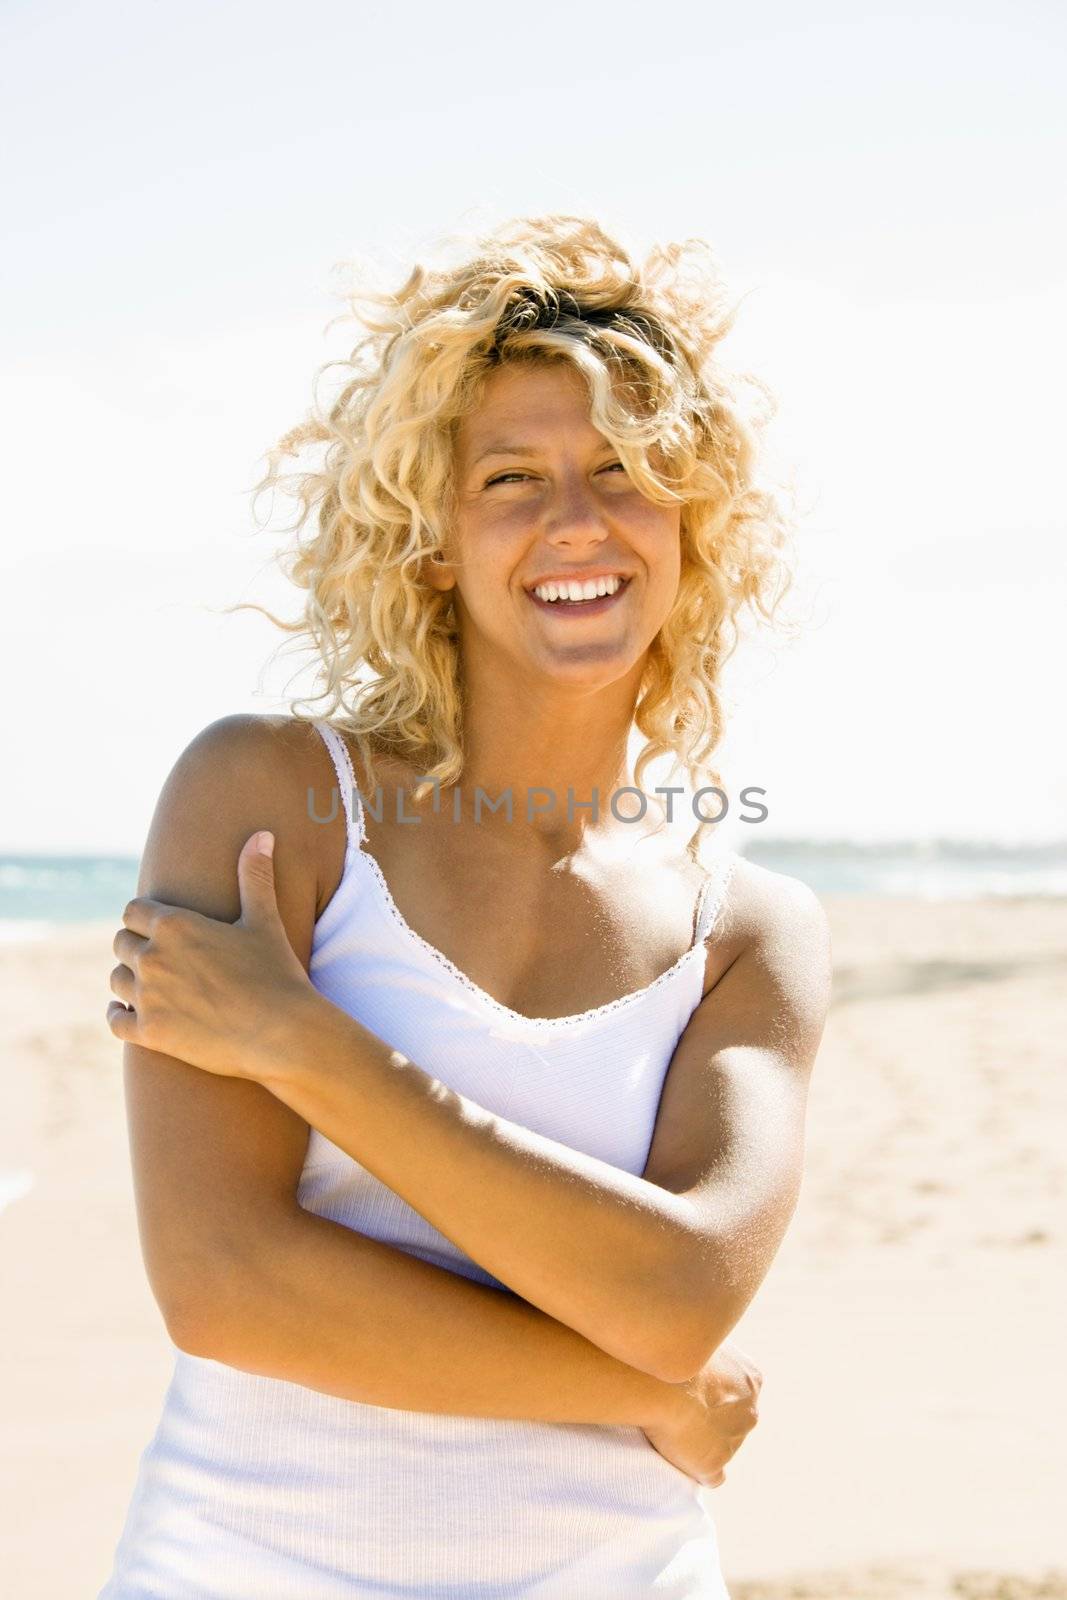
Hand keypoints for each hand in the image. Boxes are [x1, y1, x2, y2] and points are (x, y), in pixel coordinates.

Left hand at [106, 831, 316, 1079]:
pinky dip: (119, 1015)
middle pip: (121, 943)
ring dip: (130, 981)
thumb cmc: (276, 973)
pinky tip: (128, 1013)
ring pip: (116, 980)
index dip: (144, 919)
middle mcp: (153, 957)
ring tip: (149, 985)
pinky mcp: (149, 1032)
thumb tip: (262, 835)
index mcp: (175, 925)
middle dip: (136, 948)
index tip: (155, 928)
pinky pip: (114, 1020)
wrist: (282, 1033)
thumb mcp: (265, 920)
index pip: (133, 911)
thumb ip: (255, 876)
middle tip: (156, 958)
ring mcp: (148, 996)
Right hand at [641, 1340, 762, 1487]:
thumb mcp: (699, 1338)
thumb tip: (696, 1336)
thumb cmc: (672, 1351)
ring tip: (669, 1427)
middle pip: (734, 1421)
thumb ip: (707, 1349)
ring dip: (702, 1443)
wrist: (656, 1380)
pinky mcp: (713, 1465)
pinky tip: (678, 1458)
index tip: (691, 1389)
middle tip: (678, 1408)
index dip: (713, 1393)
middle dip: (712, 1419)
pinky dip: (699, 1471)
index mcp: (752, 1379)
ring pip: (721, 1447)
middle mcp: (751, 1412)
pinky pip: (711, 1475)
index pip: (738, 1392)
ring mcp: (735, 1442)